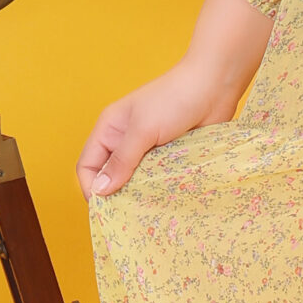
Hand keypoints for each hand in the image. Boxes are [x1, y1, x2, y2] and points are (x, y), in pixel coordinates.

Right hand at [76, 0, 273, 198]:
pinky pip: (159, 179)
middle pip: (110, 177)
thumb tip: (99, 190)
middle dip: (116, 195)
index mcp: (109, 130)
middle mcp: (125, 141)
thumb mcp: (143, 130)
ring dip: (140, 195)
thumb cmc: (175, 99)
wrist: (215, 84)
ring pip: (135, 181)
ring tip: (148, 212)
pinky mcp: (171, 156)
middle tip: (128, 217)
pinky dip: (160, 190)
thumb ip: (121, 160)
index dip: (91, 187)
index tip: (105, 210)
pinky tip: (166, 202)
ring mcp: (149, 149)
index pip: (87, 165)